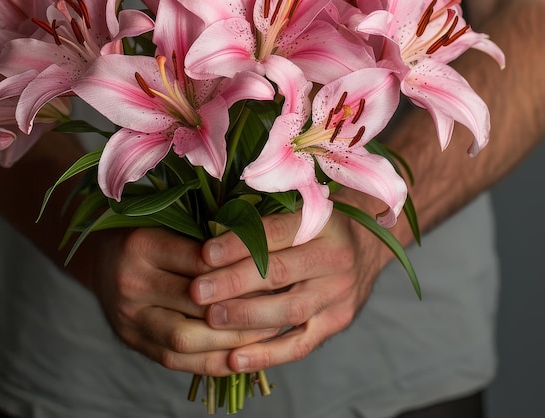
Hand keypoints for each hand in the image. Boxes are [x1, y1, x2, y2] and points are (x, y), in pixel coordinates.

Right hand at [84, 226, 279, 373]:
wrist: (101, 259)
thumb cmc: (148, 232)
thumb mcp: (170, 219)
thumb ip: (206, 234)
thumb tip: (263, 247)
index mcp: (141, 244)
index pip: (201, 262)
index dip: (241, 268)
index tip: (275, 269)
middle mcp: (131, 283)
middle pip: (196, 302)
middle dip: (243, 306)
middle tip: (281, 303)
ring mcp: (129, 318)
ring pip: (187, 338)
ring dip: (232, 340)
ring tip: (270, 333)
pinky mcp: (133, 342)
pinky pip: (177, 361)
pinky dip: (212, 361)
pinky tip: (242, 356)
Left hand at [190, 206, 388, 373]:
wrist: (366, 243)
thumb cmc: (317, 223)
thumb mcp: (300, 206)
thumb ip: (263, 217)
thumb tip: (210, 230)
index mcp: (322, 221)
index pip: (275, 232)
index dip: (238, 244)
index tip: (204, 254)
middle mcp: (335, 257)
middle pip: (279, 272)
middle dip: (233, 283)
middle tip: (197, 291)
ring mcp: (339, 294)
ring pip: (290, 310)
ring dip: (246, 317)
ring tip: (211, 318)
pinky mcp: (337, 322)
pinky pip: (300, 344)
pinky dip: (267, 355)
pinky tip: (235, 359)